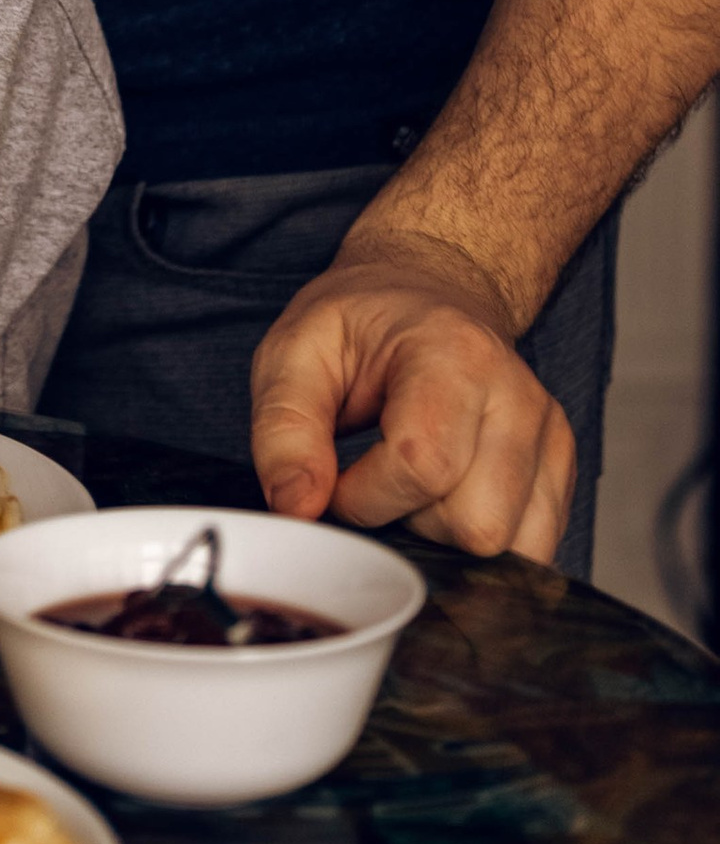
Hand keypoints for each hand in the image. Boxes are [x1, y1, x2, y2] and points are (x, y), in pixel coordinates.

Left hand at [249, 237, 575, 563]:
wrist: (424, 295)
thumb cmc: (359, 326)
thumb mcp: (293, 353)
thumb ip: (284, 431)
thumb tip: (297, 509)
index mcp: (456, 353)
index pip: (422, 467)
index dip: (362, 498)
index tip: (334, 479)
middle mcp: (519, 395)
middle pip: (477, 524)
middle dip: (410, 523)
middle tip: (376, 482)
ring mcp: (549, 435)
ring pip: (508, 547)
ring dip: (446, 538)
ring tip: (413, 488)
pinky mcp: (560, 470)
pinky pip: (532, 548)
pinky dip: (479, 545)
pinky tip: (446, 502)